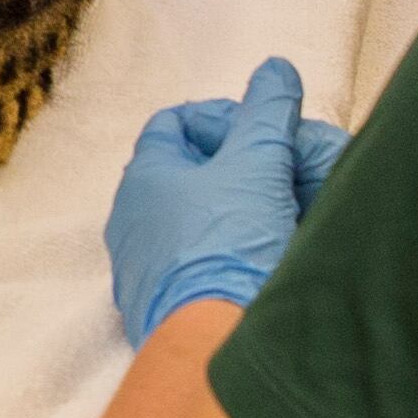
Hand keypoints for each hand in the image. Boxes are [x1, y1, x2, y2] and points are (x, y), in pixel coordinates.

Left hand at [105, 58, 326, 348]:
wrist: (216, 345)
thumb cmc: (229, 245)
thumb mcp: (258, 163)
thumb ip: (268, 112)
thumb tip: (276, 72)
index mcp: (145, 177)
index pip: (175, 124)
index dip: (222, 118)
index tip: (263, 130)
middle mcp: (132, 222)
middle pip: (189, 176)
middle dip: (240, 169)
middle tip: (285, 174)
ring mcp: (144, 271)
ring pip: (195, 225)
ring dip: (238, 215)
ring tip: (285, 218)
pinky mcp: (163, 311)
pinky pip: (198, 269)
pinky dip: (230, 257)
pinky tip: (267, 263)